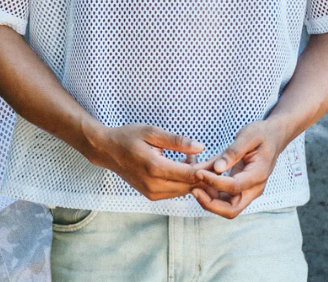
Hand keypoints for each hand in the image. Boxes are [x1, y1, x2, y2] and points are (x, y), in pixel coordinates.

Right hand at [90, 123, 209, 199]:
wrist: (107, 151)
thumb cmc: (128, 137)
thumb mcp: (151, 132)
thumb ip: (176, 141)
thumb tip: (201, 147)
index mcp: (155, 168)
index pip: (191, 174)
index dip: (209, 169)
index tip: (221, 160)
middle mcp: (155, 185)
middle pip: (191, 186)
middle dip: (205, 174)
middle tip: (217, 159)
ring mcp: (153, 193)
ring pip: (185, 190)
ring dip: (195, 178)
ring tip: (195, 158)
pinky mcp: (152, 196)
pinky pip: (176, 191)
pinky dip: (184, 181)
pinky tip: (183, 165)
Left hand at [191, 120, 285, 218]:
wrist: (273, 137)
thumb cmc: (261, 134)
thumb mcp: (248, 136)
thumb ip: (233, 152)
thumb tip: (217, 168)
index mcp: (258, 175)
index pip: (234, 187)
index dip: (214, 182)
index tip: (198, 173)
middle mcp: (254, 188)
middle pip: (232, 209)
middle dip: (211, 204)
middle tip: (193, 190)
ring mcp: (248, 190)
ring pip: (227, 207)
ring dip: (209, 200)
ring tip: (194, 183)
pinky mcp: (241, 188)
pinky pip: (225, 198)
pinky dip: (212, 193)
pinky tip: (201, 179)